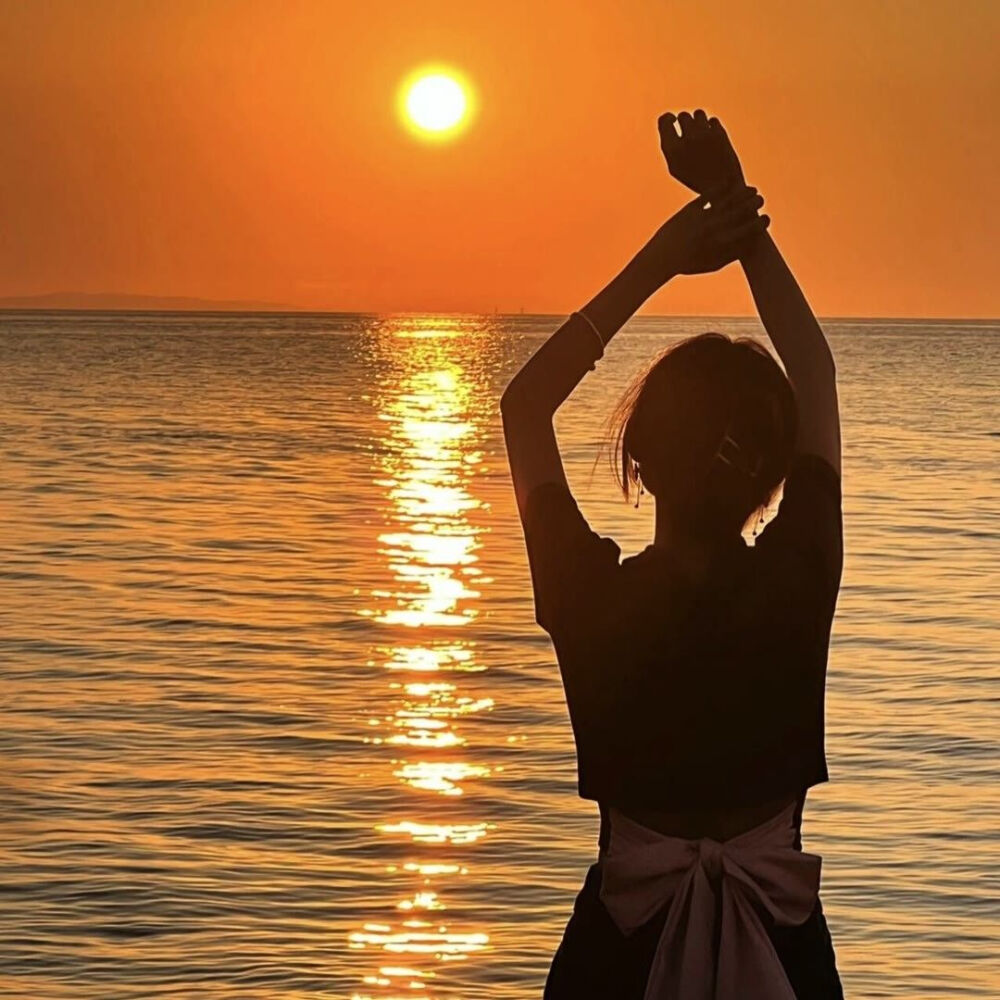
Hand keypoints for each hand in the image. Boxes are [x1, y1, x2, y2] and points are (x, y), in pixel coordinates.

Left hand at [649, 186, 768, 276]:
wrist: (661, 259)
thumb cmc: (690, 264)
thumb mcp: (713, 264)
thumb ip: (732, 255)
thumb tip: (751, 246)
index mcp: (721, 246)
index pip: (748, 233)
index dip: (761, 224)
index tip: (767, 219)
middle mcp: (713, 232)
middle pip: (741, 214)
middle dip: (754, 205)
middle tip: (761, 201)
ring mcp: (701, 220)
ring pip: (728, 202)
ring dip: (742, 194)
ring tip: (752, 190)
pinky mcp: (689, 211)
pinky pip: (708, 195)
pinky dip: (721, 187)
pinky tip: (730, 181)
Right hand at [659, 110, 744, 196]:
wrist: (722, 188)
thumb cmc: (696, 179)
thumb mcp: (676, 167)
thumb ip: (670, 145)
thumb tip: (668, 121)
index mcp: (672, 149)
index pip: (664, 120)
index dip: (668, 118)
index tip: (672, 120)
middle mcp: (687, 139)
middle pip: (683, 116)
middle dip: (686, 122)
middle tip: (690, 133)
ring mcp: (705, 135)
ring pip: (698, 114)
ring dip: (699, 121)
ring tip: (702, 134)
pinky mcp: (720, 133)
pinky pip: (713, 120)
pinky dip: (712, 127)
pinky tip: (713, 139)